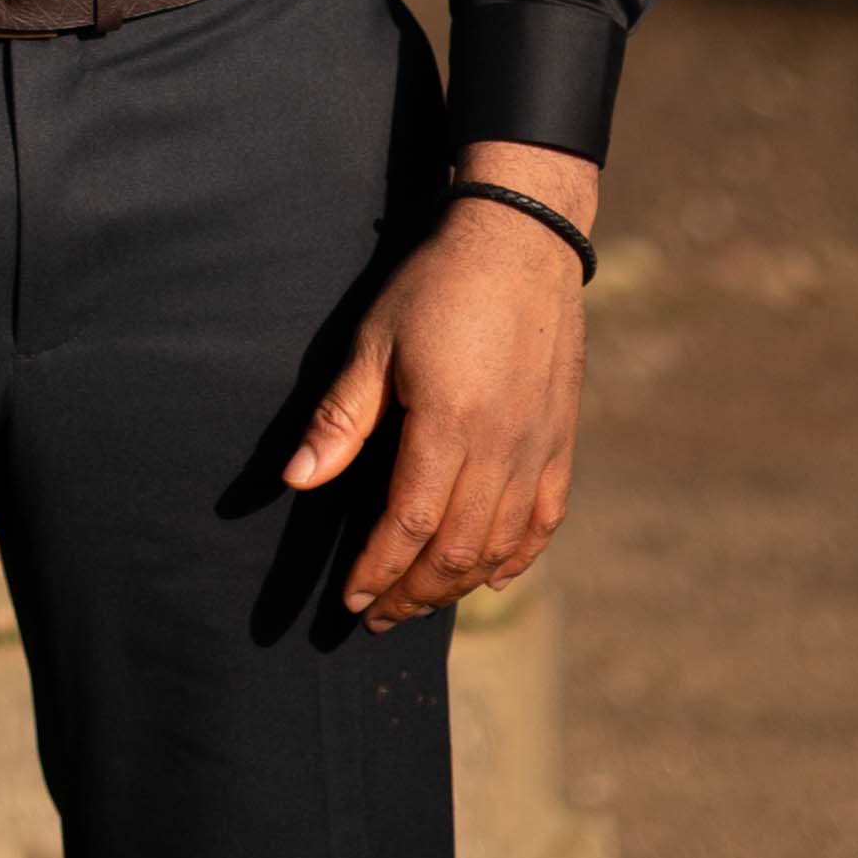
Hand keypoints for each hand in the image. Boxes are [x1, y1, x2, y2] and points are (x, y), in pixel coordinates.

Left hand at [283, 146, 595, 629]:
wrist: (522, 241)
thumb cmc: (437, 284)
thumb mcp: (376, 340)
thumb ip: (340, 417)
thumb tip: (295, 481)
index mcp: (449, 423)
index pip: (408, 524)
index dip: (378, 570)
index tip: (351, 600)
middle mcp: (501, 448)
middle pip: (456, 550)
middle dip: (411, 591)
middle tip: (377, 616)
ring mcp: (539, 448)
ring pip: (500, 545)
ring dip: (456, 584)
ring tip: (419, 600)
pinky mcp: (563, 441)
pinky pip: (544, 520)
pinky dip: (516, 557)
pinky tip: (490, 575)